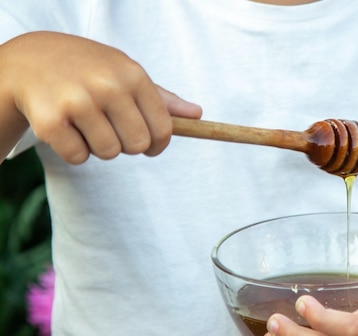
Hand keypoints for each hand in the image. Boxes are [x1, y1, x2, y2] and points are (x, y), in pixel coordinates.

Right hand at [0, 31, 200, 163]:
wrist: (32, 59)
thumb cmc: (90, 69)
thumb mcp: (126, 73)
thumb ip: (161, 98)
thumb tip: (197, 115)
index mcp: (132, 75)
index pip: (164, 128)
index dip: (158, 144)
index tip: (150, 145)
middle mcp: (108, 86)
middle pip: (137, 144)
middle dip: (127, 144)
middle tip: (111, 128)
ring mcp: (77, 102)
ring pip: (109, 153)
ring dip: (99, 146)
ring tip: (86, 122)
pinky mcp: (50, 121)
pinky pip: (79, 157)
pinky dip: (74, 150)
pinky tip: (66, 126)